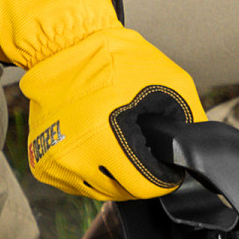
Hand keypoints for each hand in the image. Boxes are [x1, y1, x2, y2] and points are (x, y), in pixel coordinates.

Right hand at [0, 0, 205, 199]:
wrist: (63, 45)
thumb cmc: (115, 58)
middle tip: (142, 149)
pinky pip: (77, 185)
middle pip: (122, 193)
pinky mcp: (42, 164)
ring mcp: (55, 162)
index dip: (162, 179)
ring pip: (99, 192)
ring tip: (121, 145)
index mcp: (102, 136)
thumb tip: (195, 152)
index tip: (165, 167)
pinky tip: (99, 148)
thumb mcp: (168, 81)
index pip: (143, 186)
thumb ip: (187, 120)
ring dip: (115, 177)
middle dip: (139, 175)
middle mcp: (74, 155)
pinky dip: (92, 172)